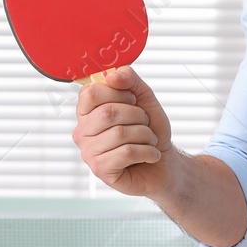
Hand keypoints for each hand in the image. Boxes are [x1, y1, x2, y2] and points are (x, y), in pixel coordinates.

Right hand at [73, 66, 174, 195]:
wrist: (164, 163)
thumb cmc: (150, 130)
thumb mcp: (144, 98)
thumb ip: (129, 80)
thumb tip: (112, 76)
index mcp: (87, 112)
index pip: (91, 92)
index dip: (118, 92)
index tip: (132, 100)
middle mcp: (82, 132)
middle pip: (107, 112)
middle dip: (137, 115)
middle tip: (145, 123)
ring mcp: (89, 152)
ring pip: (120, 133)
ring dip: (145, 135)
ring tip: (149, 141)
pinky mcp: (100, 170)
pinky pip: (126, 153)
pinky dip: (147, 152)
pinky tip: (151, 155)